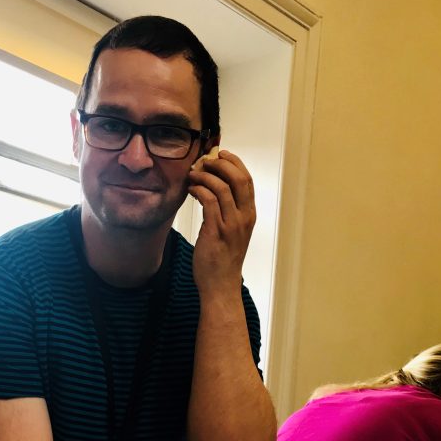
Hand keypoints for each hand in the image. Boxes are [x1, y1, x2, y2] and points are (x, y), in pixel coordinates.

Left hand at [187, 150, 254, 297]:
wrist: (221, 285)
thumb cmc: (222, 259)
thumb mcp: (231, 232)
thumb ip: (228, 211)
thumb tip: (215, 189)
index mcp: (249, 214)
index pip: (247, 179)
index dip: (234, 162)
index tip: (220, 154)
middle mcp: (244, 217)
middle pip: (238, 178)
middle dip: (221, 163)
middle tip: (204, 160)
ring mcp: (231, 225)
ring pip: (222, 187)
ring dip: (205, 175)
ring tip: (193, 174)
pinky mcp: (216, 232)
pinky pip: (209, 201)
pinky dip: (199, 190)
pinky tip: (191, 189)